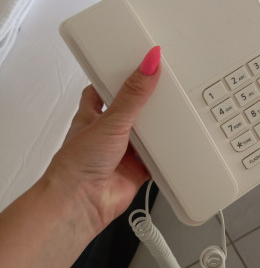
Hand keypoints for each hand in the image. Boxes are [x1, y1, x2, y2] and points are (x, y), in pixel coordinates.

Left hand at [47, 45, 160, 235]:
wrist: (81, 202)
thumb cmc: (77, 164)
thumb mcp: (110, 120)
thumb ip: (133, 94)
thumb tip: (148, 65)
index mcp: (93, 115)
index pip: (105, 90)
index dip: (119, 78)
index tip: (136, 68)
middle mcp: (107, 134)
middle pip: (132, 112)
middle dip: (146, 106)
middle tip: (164, 92)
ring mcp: (122, 153)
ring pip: (146, 136)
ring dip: (157, 131)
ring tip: (174, 115)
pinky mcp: (136, 170)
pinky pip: (156, 160)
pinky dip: (166, 155)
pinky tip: (174, 147)